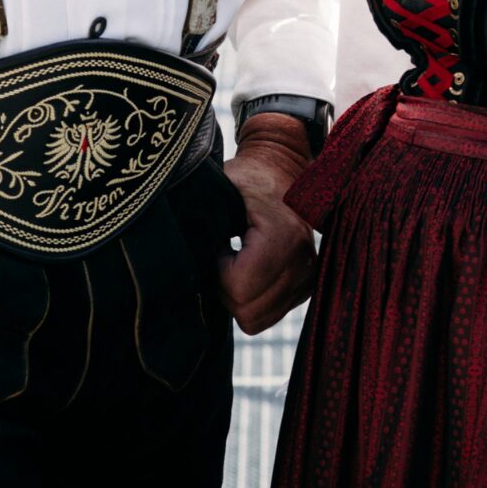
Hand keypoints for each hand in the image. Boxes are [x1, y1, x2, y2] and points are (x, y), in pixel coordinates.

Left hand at [216, 114, 316, 333]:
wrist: (280, 168)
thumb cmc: (244, 178)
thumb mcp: (219, 190)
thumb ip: (201, 223)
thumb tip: (178, 257)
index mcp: (283, 236)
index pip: (240, 290)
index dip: (218, 273)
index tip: (219, 246)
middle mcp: (303, 261)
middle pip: (249, 312)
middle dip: (227, 289)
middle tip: (225, 256)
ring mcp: (308, 276)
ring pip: (259, 319)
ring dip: (240, 295)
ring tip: (238, 262)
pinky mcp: (307, 285)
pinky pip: (270, 313)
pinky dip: (253, 297)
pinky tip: (250, 269)